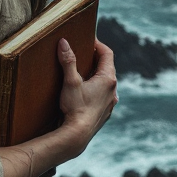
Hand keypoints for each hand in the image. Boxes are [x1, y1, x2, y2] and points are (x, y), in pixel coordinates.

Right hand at [57, 37, 117, 157]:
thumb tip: (64, 42)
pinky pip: (104, 96)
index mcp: (108, 79)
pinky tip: (86, 93)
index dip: (98, 44)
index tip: (88, 39)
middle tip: (83, 53)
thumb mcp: (71, 82)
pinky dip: (96, 90)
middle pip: (107, 68)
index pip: (107, 53)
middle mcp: (113, 90)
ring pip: (106, 83)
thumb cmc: (75, 108)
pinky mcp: (105, 113)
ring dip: (96, 76)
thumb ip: (68, 61)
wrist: (78, 136)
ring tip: (83, 73)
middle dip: (95, 59)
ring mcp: (110, 103)